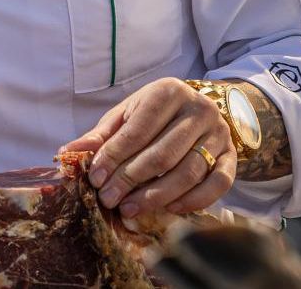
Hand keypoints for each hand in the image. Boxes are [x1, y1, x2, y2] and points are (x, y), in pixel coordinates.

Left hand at [61, 78, 235, 217]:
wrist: (200, 110)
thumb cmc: (154, 114)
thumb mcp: (126, 114)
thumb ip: (101, 134)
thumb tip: (67, 152)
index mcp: (168, 92)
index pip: (138, 129)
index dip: (114, 156)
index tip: (95, 178)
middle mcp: (199, 109)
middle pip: (163, 153)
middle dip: (131, 179)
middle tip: (109, 199)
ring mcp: (219, 134)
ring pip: (189, 171)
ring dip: (157, 195)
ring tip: (130, 209)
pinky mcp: (233, 157)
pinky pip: (218, 184)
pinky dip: (194, 200)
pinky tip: (169, 209)